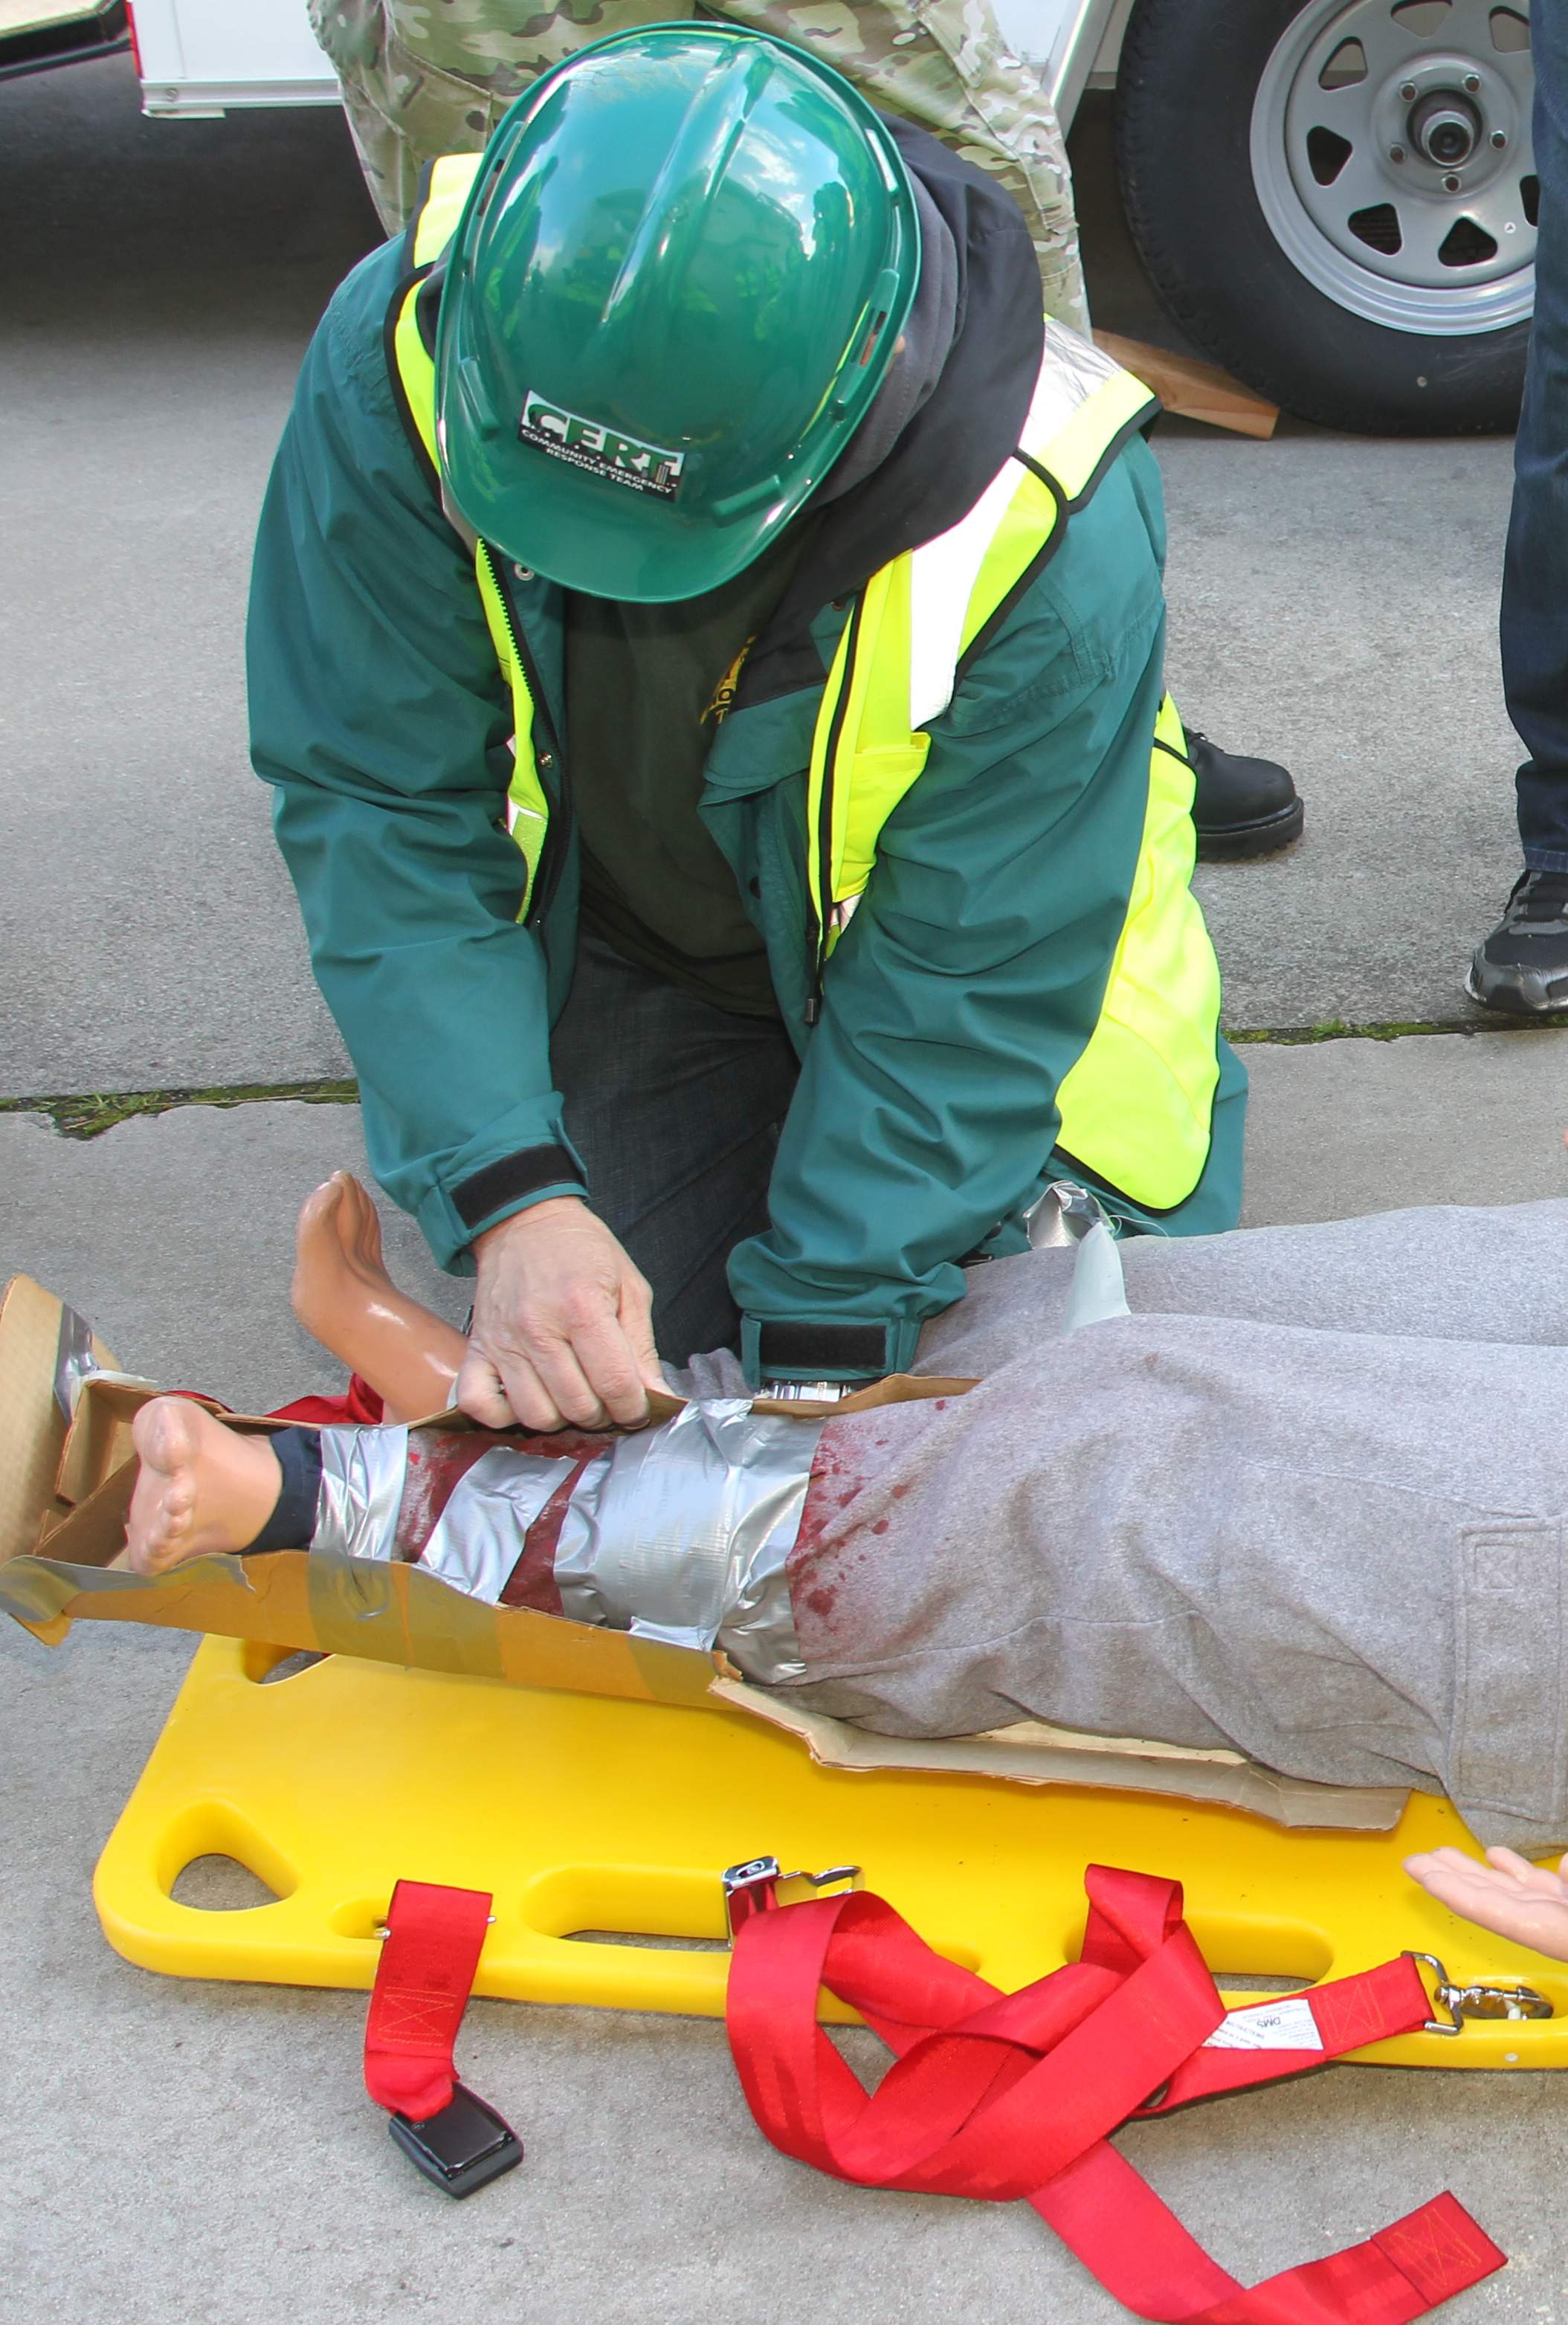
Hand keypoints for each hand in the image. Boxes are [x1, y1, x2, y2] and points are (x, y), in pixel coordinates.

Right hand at [457, 1197, 663, 1431]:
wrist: (524, 1222)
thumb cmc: (581, 1251)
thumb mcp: (629, 1286)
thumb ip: (643, 1347)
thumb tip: (659, 1397)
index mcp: (582, 1306)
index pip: (614, 1383)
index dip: (635, 1408)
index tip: (638, 1407)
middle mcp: (538, 1327)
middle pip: (577, 1406)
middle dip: (603, 1414)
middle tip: (608, 1399)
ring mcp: (503, 1342)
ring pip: (535, 1415)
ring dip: (561, 1418)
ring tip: (573, 1397)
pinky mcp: (477, 1349)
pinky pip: (479, 1405)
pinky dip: (503, 1416)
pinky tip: (529, 1399)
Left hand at [1404, 1844, 1567, 1960]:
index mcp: (1555, 1934)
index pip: (1493, 1912)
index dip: (1456, 1894)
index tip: (1426, 1878)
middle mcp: (1549, 1925)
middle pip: (1489, 1899)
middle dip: (1449, 1879)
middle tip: (1414, 1862)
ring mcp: (1559, 1913)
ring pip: (1508, 1889)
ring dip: (1473, 1871)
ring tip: (1440, 1854)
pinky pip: (1537, 1885)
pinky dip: (1513, 1869)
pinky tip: (1492, 1855)